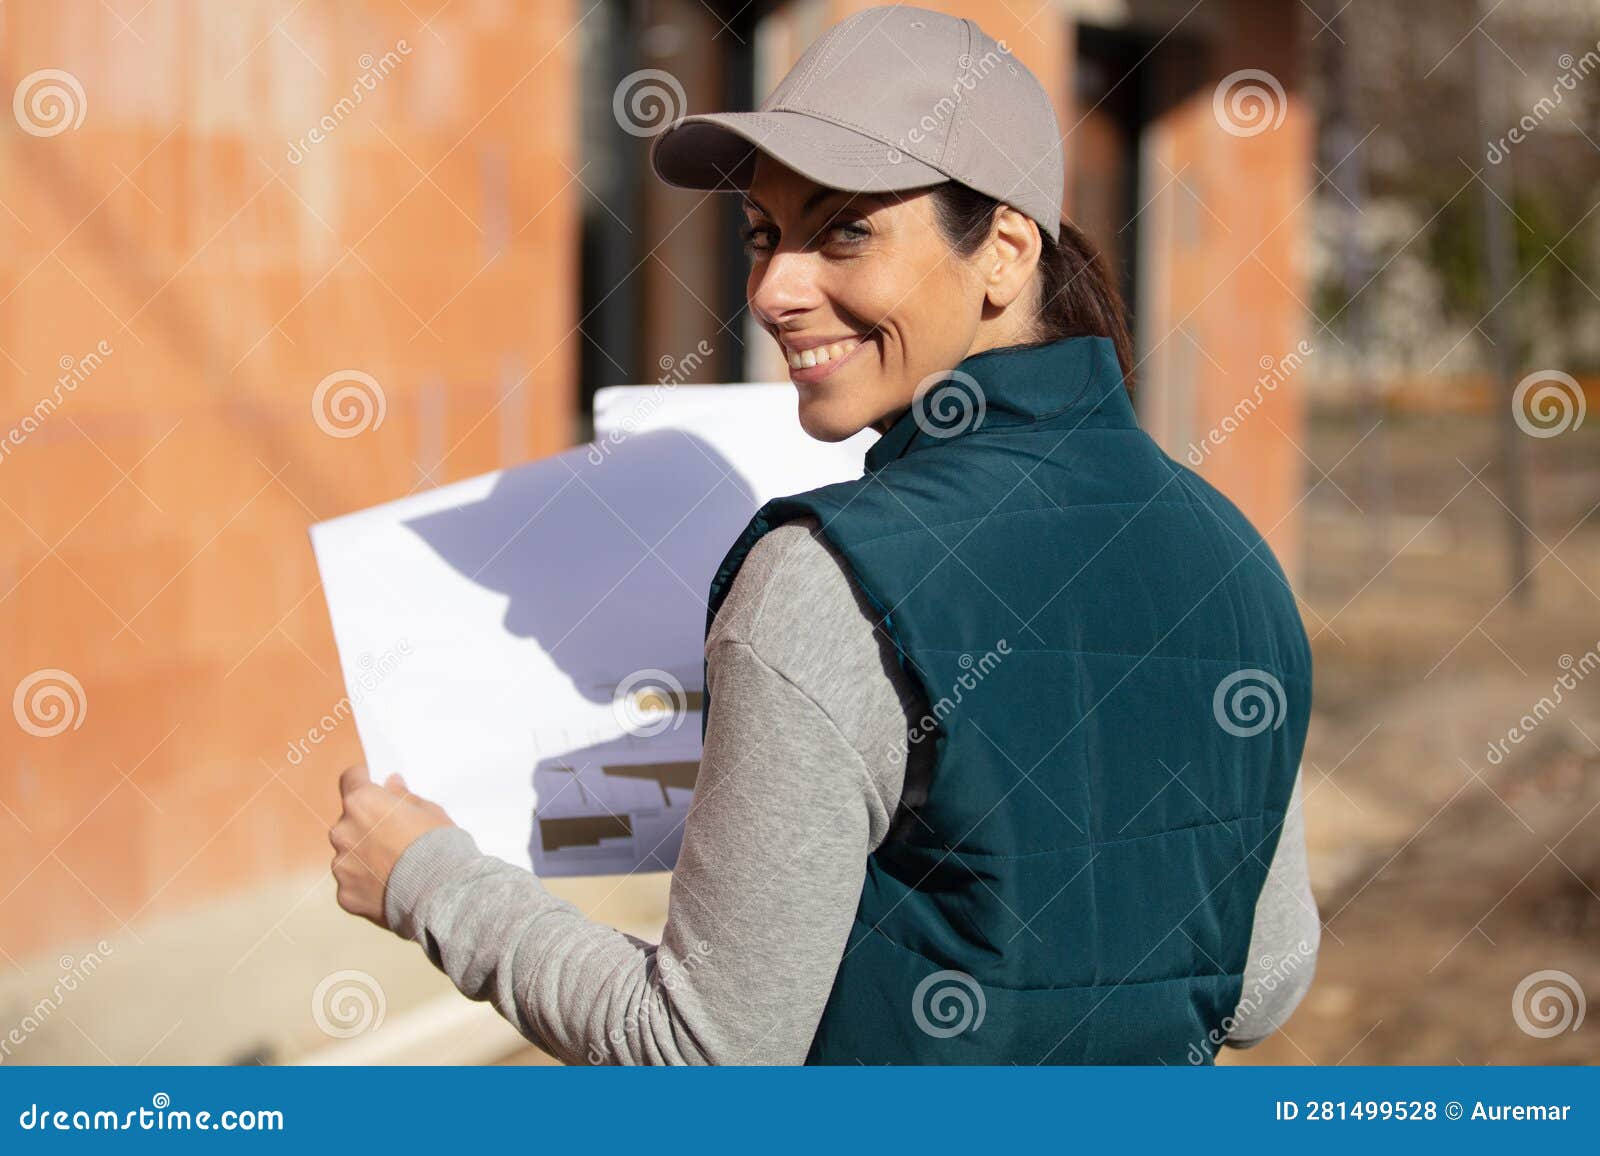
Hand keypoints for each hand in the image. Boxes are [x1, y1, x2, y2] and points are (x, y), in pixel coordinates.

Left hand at [330, 763, 454, 928]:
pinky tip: (391, 887)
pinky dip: (366, 884)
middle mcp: (343, 831)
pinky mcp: (344, 894)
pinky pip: (352, 883)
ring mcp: (341, 865)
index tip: (372, 786)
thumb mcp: (429, 811)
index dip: (363, 780)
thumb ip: (402, 797)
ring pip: (349, 854)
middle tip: (394, 836)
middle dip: (366, 825)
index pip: (351, 779)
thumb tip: (391, 786)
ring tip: (396, 868)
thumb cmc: (440, 847)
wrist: (443, 895)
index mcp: (362, 803)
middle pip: (349, 820)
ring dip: (365, 856)